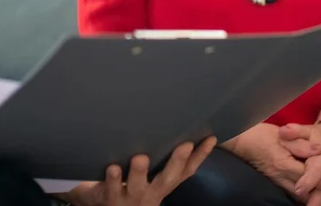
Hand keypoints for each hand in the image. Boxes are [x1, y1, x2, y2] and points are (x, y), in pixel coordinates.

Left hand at [63, 138, 216, 205]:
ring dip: (139, 172)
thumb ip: (160, 157)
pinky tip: (113, 167)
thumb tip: (176, 122)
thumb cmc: (129, 185)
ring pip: (137, 185)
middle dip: (177, 162)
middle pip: (167, 179)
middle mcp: (151, 193)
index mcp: (162, 185)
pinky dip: (112, 179)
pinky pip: (110, 189)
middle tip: (185, 145)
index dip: (200, 156)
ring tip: (140, 158)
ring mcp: (131, 197)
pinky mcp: (109, 198)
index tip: (210, 138)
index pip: (186, 171)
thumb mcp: (149, 176)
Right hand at [226, 123, 320, 202]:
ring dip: (312, 196)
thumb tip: (318, 150)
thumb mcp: (281, 135)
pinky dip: (302, 195)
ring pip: (297, 194)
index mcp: (284, 164)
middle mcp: (280, 176)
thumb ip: (300, 144)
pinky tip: (309, 195)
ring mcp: (275, 180)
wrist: (239, 140)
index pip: (308, 175)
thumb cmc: (258, 135)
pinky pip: (290, 192)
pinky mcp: (273, 180)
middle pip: (305, 189)